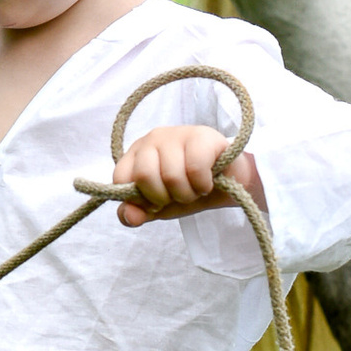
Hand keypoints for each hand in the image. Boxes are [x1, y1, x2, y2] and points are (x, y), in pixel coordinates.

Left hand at [103, 128, 263, 225]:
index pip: (121, 177)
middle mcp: (152, 139)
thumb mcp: (159, 206)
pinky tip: (207, 182)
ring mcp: (177, 134)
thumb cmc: (189, 189)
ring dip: (187, 194)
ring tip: (196, 188)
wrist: (230, 183)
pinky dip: (202, 185)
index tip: (157, 202)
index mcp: (136, 154)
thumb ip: (138, 212)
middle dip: (165, 197)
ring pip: (171, 175)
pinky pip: (195, 168)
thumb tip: (129, 216)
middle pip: (144, 176)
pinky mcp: (203, 136)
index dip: (140, 199)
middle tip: (180, 195)